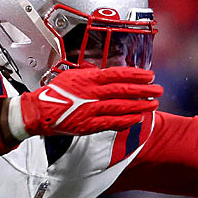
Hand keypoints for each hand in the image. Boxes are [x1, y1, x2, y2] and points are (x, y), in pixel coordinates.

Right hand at [6, 66, 160, 139]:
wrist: (39, 111)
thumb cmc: (54, 93)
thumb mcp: (73, 76)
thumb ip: (91, 75)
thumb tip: (106, 73)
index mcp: (88, 78)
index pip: (117, 74)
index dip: (136, 75)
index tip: (149, 75)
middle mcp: (92, 93)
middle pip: (123, 90)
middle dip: (143, 90)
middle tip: (158, 89)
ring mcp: (91, 109)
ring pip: (120, 107)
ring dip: (139, 105)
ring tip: (153, 104)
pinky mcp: (88, 125)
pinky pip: (111, 122)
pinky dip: (125, 120)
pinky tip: (137, 118)